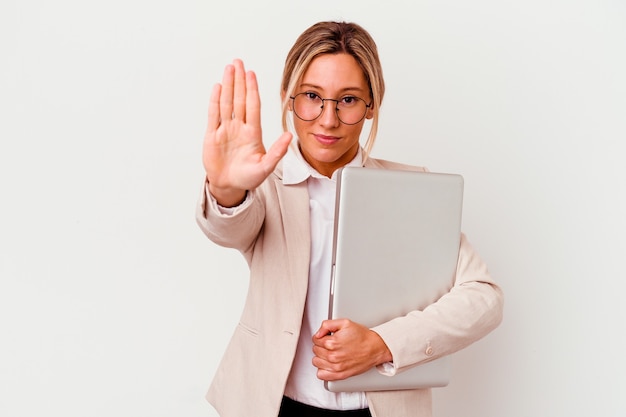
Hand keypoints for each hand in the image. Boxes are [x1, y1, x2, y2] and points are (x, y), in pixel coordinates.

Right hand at [203, 59, 291, 206]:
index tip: (251, 73)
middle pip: (239, 99)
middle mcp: (239, 127)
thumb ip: (277, 151)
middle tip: (238, 62)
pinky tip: (217, 87)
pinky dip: (215, 101)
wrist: (229, 186)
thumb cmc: (248, 178)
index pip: (252, 105)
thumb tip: (290, 136)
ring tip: (228, 69)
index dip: (252, 89)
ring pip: (226, 103)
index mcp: (253, 133)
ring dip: (228, 86)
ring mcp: (225, 130)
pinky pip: (214, 115)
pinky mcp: (212, 136)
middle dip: (239, 80)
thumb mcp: (266, 167)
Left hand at [312, 319, 392, 380]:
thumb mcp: (345, 323)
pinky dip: (323, 370)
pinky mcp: (340, 375)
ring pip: (316, 362)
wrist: (375, 348)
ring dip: (321, 357)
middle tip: (331, 344)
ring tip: (330, 353)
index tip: (327, 337)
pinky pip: (321, 375)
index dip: (321, 336)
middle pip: (315, 350)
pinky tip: (329, 364)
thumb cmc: (362, 337)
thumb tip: (318, 333)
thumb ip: (327, 325)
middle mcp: (332, 356)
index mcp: (332, 342)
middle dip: (321, 346)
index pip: (315, 340)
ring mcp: (336, 367)